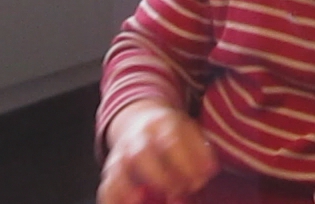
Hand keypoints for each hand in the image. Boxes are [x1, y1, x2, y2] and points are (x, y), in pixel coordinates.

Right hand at [97, 101, 218, 203]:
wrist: (139, 119)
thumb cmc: (171, 133)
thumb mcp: (190, 131)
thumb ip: (201, 151)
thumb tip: (208, 171)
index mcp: (162, 124)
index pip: (171, 141)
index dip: (185, 162)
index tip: (199, 179)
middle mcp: (138, 137)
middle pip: (143, 153)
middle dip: (161, 176)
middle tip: (178, 191)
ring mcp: (122, 154)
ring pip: (119, 168)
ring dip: (128, 186)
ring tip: (139, 199)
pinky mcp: (112, 170)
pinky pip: (107, 185)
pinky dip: (112, 198)